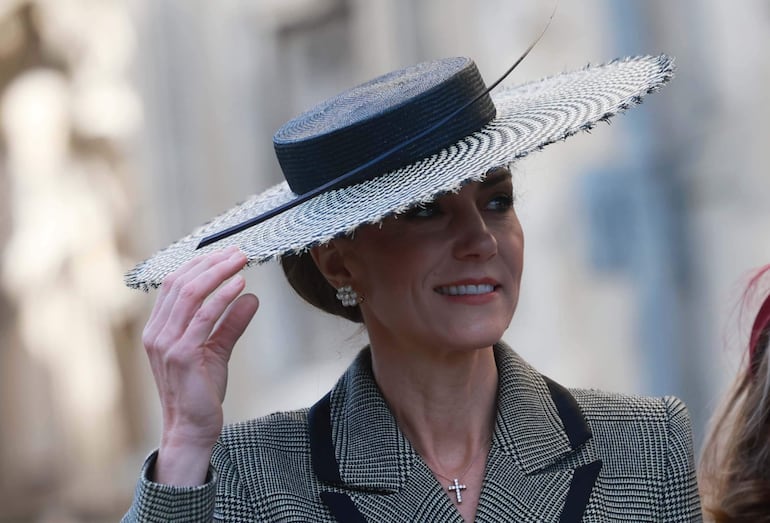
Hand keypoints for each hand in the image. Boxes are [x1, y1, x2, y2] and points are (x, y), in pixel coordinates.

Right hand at [141, 246, 258, 484]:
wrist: (193, 429)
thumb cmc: (201, 392)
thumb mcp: (217, 350)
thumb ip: (230, 324)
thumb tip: (251, 297)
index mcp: (158, 329)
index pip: (174, 285)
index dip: (199, 265)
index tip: (226, 254)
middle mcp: (156, 333)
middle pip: (181, 284)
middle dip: (211, 263)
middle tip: (238, 252)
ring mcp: (166, 344)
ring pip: (190, 295)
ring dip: (217, 273)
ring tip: (240, 260)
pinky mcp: (181, 355)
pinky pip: (203, 317)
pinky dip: (221, 297)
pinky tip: (239, 285)